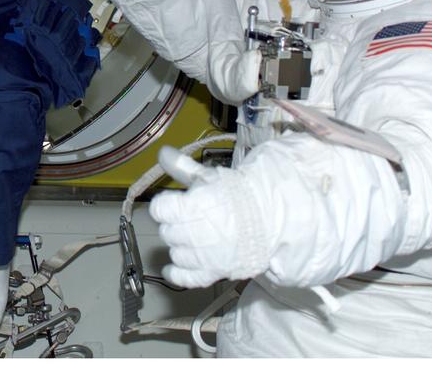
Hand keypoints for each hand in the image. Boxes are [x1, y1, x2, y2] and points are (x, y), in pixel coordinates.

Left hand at [147, 147, 270, 288]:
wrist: (272, 219)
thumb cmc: (240, 195)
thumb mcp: (210, 176)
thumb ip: (183, 167)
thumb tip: (162, 152)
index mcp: (195, 206)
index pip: (160, 209)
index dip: (164, 205)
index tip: (172, 203)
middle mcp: (197, 233)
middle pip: (167, 232)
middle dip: (174, 224)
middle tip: (187, 218)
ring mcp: (205, 256)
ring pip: (175, 253)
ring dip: (179, 245)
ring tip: (191, 236)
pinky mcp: (215, 272)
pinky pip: (187, 278)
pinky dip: (176, 274)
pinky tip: (170, 268)